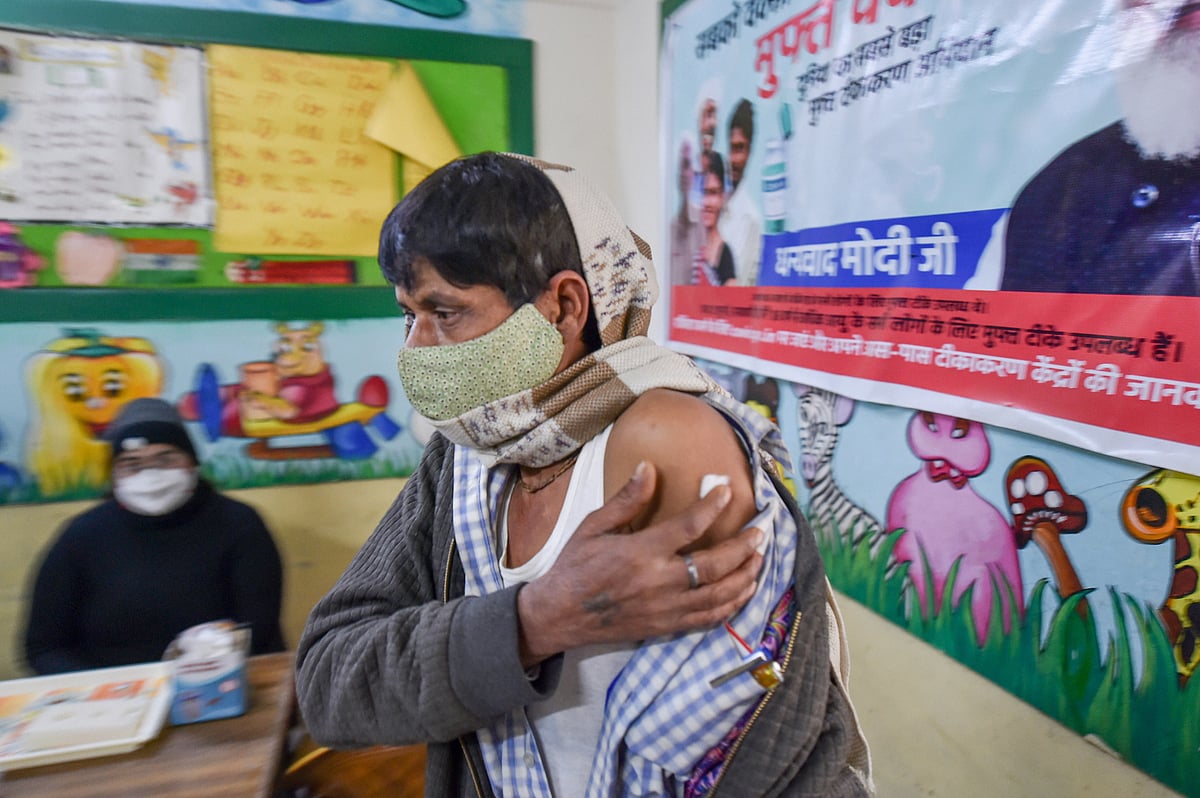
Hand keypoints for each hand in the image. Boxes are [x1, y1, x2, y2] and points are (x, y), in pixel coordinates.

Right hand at [516, 461, 763, 665]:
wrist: (559, 614)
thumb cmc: (575, 566)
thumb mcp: (594, 526)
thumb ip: (626, 500)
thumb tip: (648, 467)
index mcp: (641, 553)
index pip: (688, 527)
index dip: (712, 507)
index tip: (728, 490)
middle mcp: (658, 582)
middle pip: (714, 565)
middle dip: (743, 547)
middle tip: (760, 532)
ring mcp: (665, 608)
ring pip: (718, 595)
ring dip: (745, 577)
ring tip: (759, 560)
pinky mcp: (666, 626)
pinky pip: (708, 619)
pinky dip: (731, 606)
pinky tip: (742, 592)